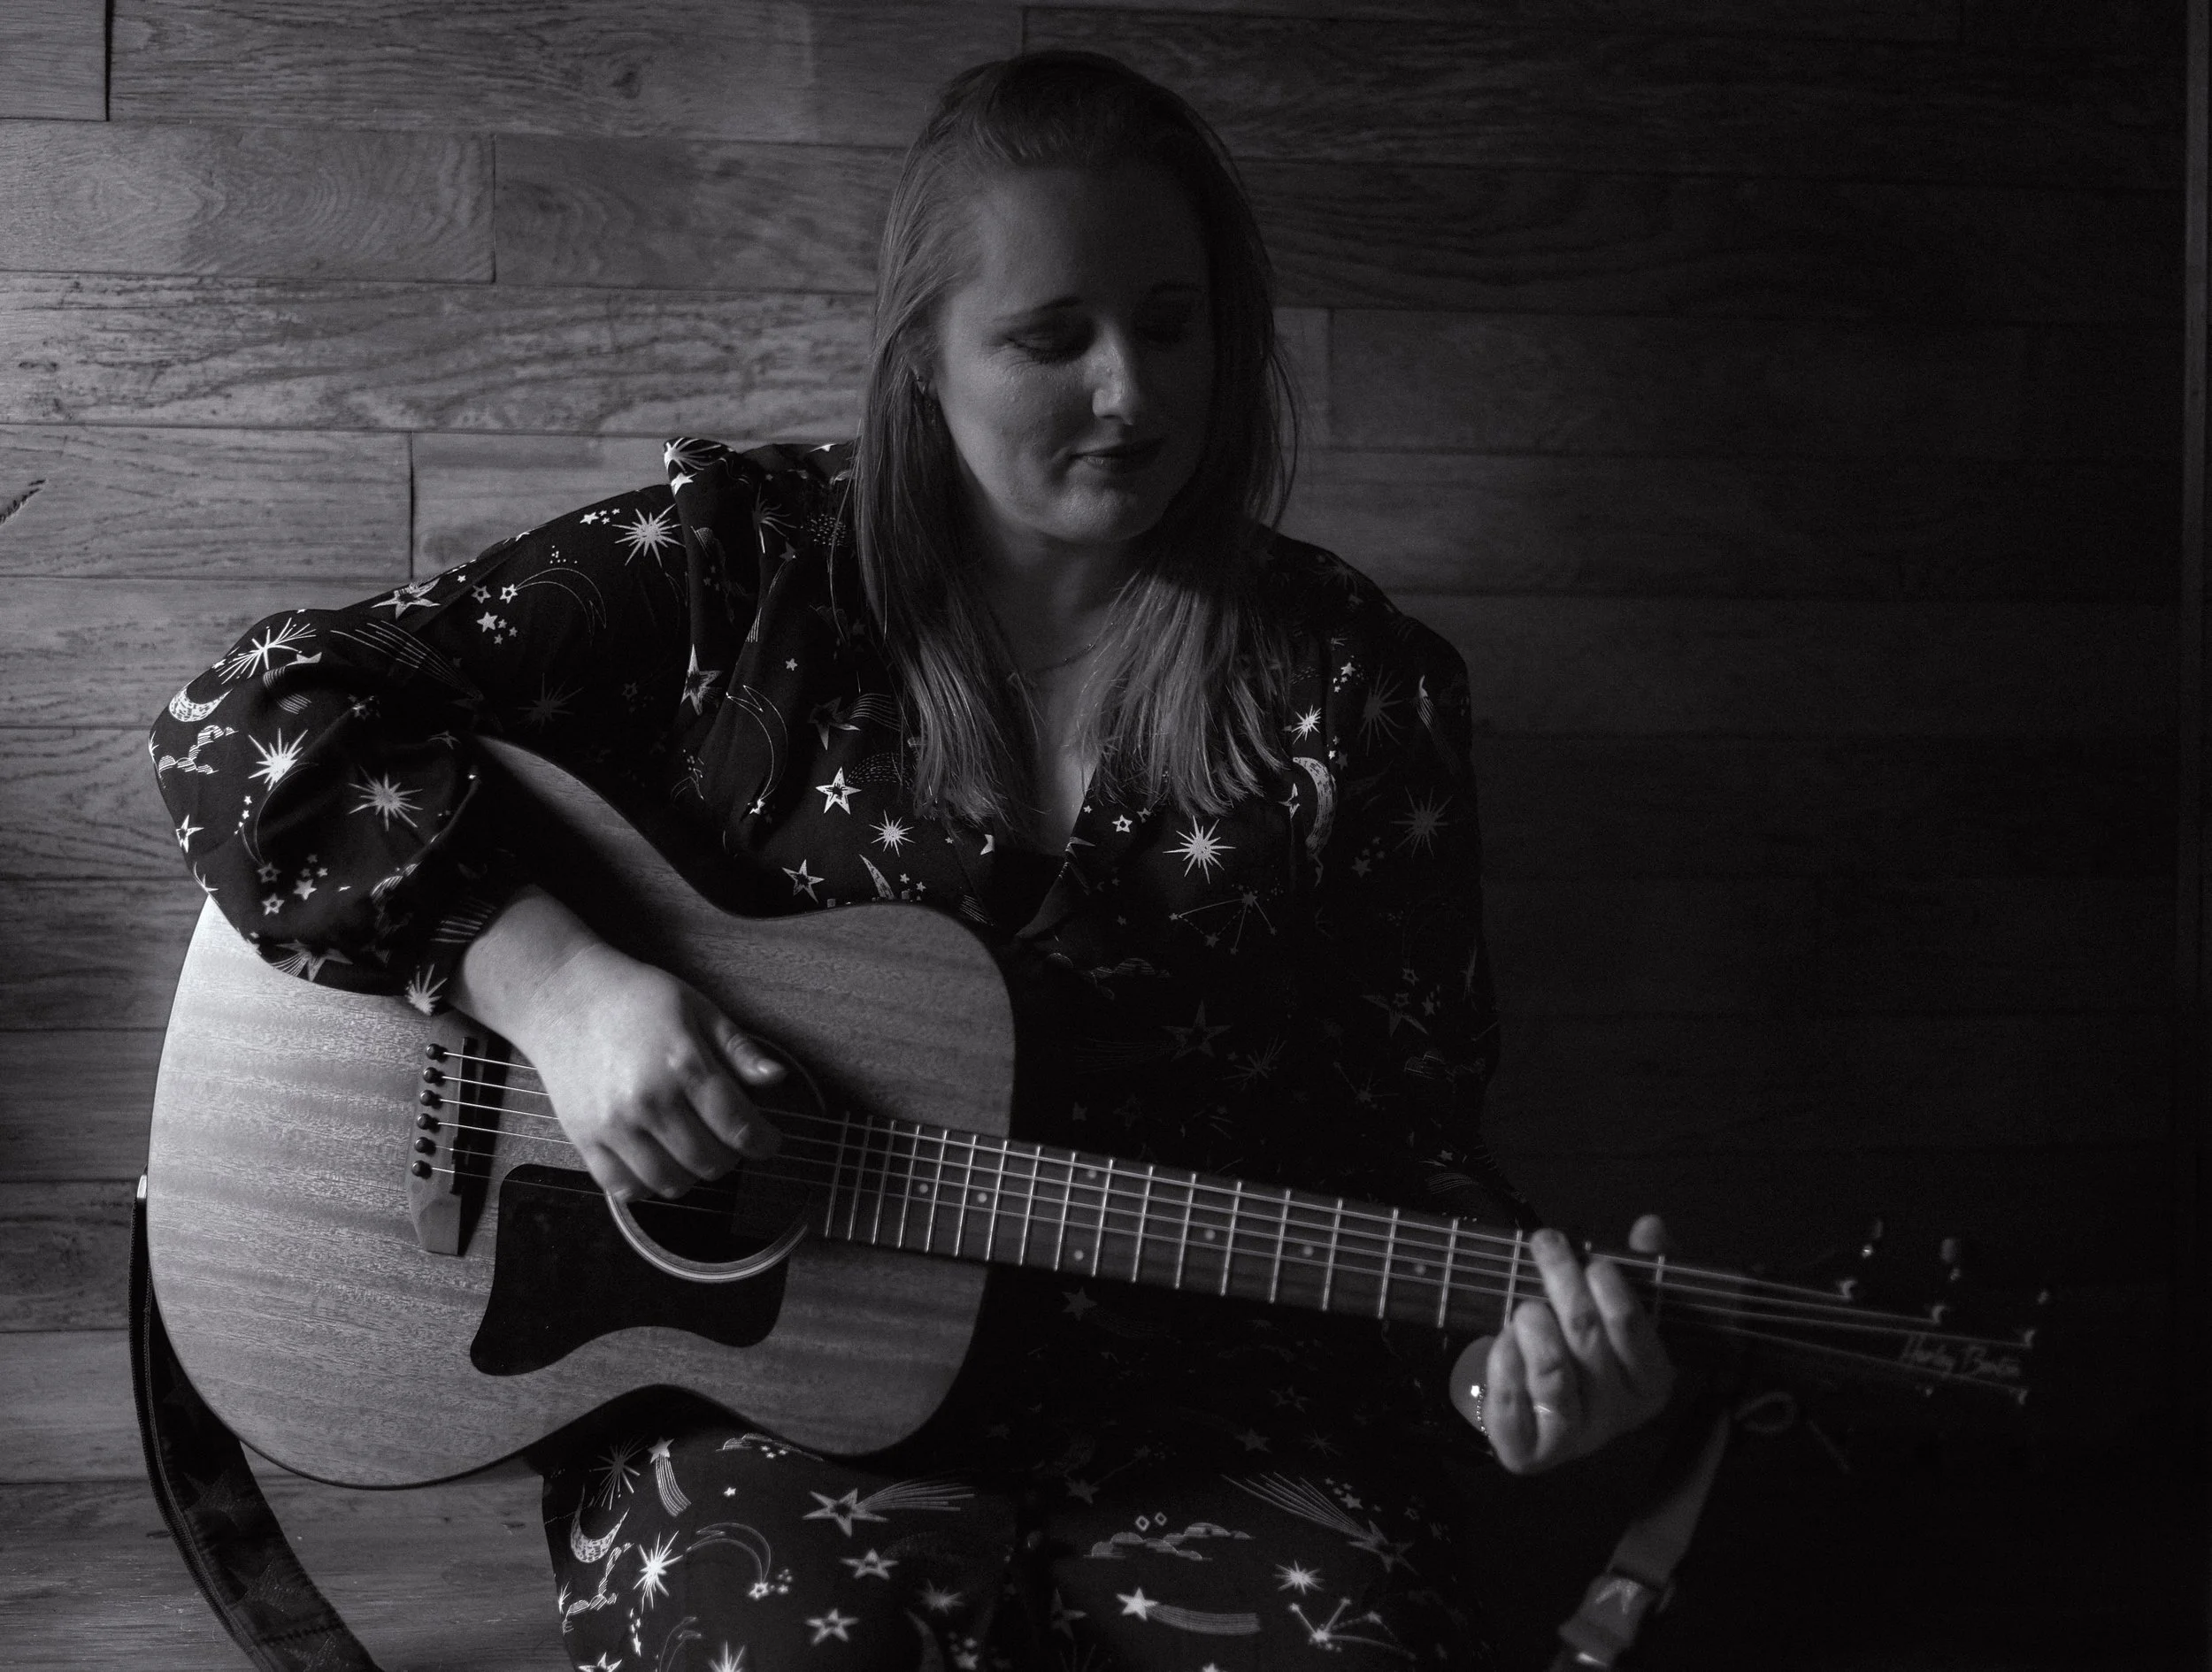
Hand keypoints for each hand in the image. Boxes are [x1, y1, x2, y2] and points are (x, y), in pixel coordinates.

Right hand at [509, 939, 785, 1202]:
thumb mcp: (698, 1008)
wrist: (563, 997)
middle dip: (731, 1155)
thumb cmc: (635, 998)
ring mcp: (614, 1125)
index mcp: (683, 1065)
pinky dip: (649, 1186)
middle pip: (710, 1161)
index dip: (764, 1141)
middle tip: (728, 1138)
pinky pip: (625, 1189)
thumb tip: (777, 1078)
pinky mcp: (584, 1139)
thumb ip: (738, 1049)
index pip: (739, 1125)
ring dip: (693, 1173)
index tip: (769, 1141)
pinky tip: (657, 1161)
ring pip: (672, 1183)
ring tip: (694, 1148)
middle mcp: (649, 1101)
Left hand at [1448, 1215, 1674, 1473]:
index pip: (1637, 1336)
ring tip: (1527, 1305)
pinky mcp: (1526, 1452)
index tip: (1595, 1261)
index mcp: (1650, 1384)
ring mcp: (1571, 1439)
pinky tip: (1500, 1338)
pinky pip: (1511, 1405)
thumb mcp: (1620, 1306)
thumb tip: (1651, 1227)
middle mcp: (1616, 1417)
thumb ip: (1644, 1267)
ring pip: (1551, 1377)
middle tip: (1546, 1244)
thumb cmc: (1588, 1349)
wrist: (1543, 1411)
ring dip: (1535, 1329)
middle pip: (1588, 1342)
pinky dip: (1503, 1365)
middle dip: (1564, 1284)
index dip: (1616, 1295)